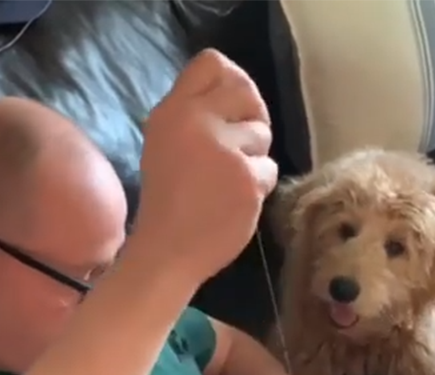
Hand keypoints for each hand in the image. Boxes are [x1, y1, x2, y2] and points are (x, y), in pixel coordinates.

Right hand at [136, 48, 277, 284]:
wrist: (167, 251)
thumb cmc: (166, 202)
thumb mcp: (165, 144)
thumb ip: (194, 116)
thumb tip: (233, 95)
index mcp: (172, 111)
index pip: (213, 64)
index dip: (229, 85)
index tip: (229, 111)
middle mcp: (198, 121)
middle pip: (246, 92)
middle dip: (249, 119)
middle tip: (237, 148)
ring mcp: (226, 150)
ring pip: (262, 135)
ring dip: (252, 159)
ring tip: (227, 184)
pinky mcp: (248, 179)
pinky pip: (270, 169)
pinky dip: (258, 187)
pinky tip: (235, 202)